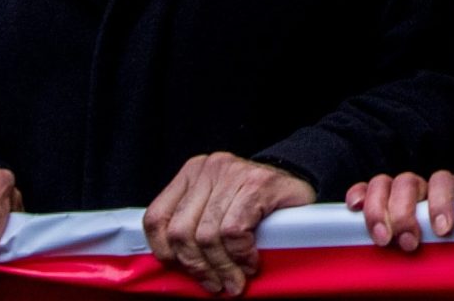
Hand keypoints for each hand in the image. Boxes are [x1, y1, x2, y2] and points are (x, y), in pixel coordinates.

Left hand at [143, 153, 314, 296]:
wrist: (296, 183)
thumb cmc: (255, 202)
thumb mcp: (216, 206)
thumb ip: (194, 225)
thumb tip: (175, 264)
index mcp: (191, 174)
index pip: (157, 217)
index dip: (163, 251)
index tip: (181, 271)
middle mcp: (208, 169)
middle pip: (182, 231)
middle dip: (197, 267)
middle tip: (214, 284)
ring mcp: (233, 173)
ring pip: (208, 235)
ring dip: (221, 267)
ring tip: (233, 281)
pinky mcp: (257, 184)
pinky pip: (234, 231)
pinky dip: (241, 255)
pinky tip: (250, 263)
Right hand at [346, 171, 453, 252]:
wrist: (429, 248)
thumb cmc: (438, 247)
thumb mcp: (446, 246)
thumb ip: (446, 247)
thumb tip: (450, 269)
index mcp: (441, 191)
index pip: (442, 182)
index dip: (441, 202)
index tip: (441, 229)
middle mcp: (416, 186)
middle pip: (407, 184)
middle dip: (404, 215)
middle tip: (407, 243)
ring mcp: (392, 188)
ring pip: (381, 184)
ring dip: (378, 211)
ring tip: (382, 239)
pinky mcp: (370, 196)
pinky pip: (361, 189)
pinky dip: (357, 196)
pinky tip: (355, 208)